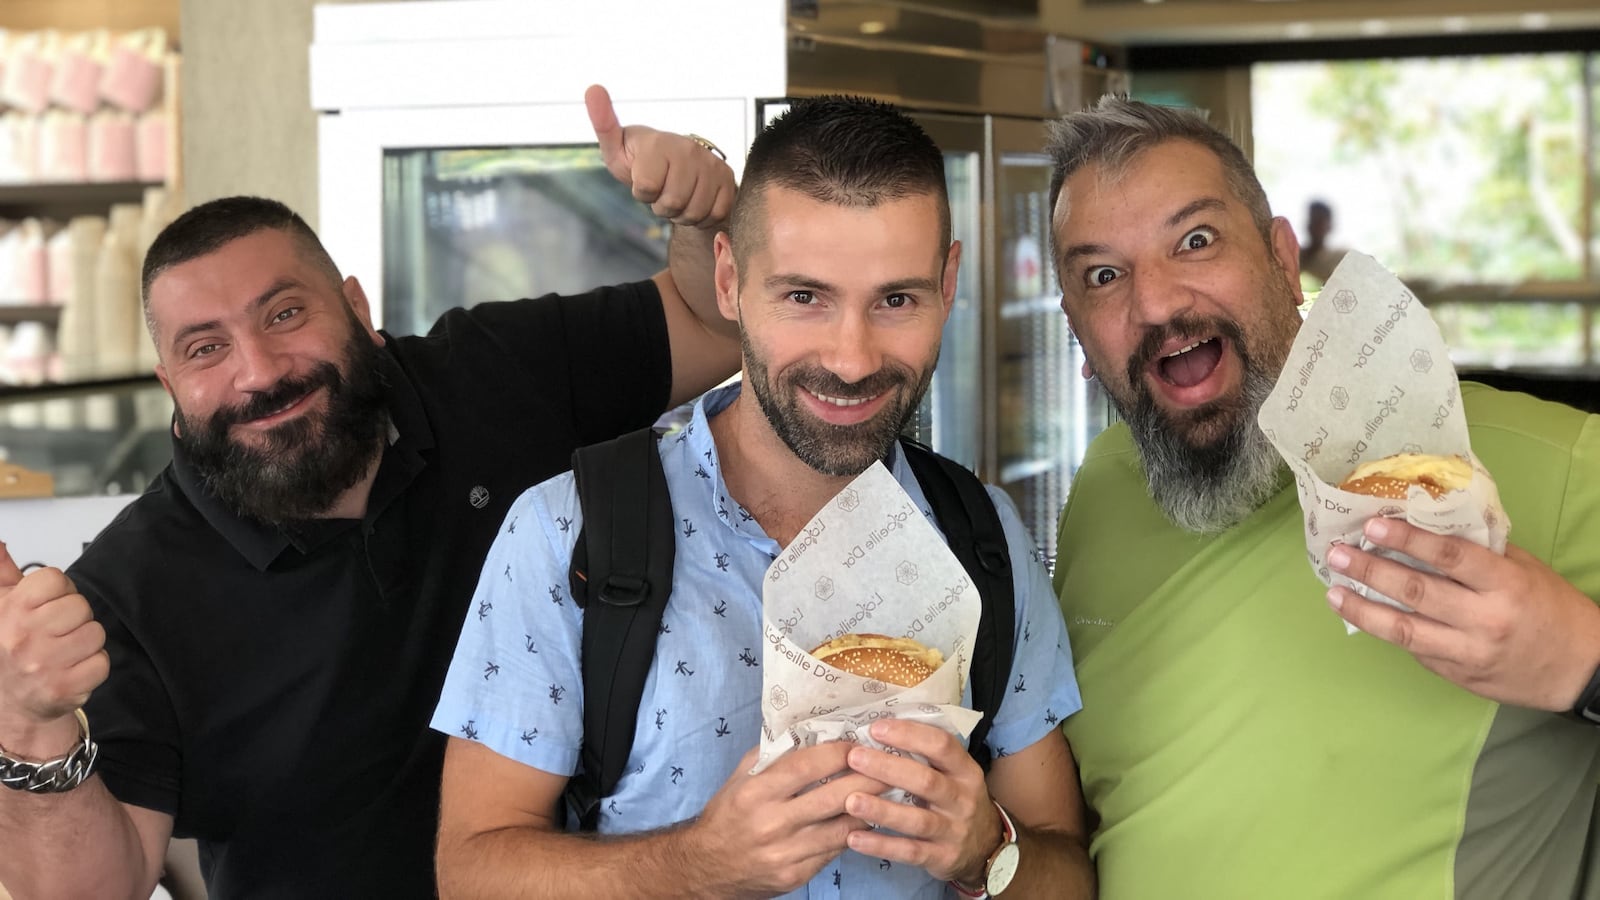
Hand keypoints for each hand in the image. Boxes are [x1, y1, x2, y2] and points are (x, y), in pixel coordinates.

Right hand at [0, 542, 108, 739]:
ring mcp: (44, 665)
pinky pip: (102, 662)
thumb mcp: (0, 605)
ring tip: (63, 652)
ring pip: (95, 633)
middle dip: (74, 618)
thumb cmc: (11, 647)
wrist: (11, 702)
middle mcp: (23, 637)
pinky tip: (71, 670)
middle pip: (80, 606)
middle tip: (56, 633)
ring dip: (85, 642)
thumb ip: (1, 571)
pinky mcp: (65, 688)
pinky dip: (93, 666)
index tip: (47, 607)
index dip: (59, 591)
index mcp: (10, 611)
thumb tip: (0, 543)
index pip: (56, 579)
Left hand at [585, 84, 734, 227]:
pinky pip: (715, 213)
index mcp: (659, 142)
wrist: (673, 167)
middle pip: (672, 203)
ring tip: (678, 196)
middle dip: (663, 206)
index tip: (644, 180)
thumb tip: (592, 88)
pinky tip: (695, 200)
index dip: (642, 193)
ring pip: (694, 211)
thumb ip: (603, 123)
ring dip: (682, 213)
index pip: (646, 188)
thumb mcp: (615, 148)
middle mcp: (688, 149)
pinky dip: (702, 216)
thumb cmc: (639, 161)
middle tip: (662, 191)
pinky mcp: (728, 178)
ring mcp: (711, 163)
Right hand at [690, 742, 887, 895]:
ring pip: (841, 828)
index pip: (808, 766)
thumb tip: (814, 731)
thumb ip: (774, 754)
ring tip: (890, 791)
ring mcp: (785, 853)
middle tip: (892, 764)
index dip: (839, 752)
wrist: (706, 867)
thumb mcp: (741, 776)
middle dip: (868, 778)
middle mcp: (771, 823)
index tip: (860, 742)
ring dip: (870, 808)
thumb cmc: (727, 814)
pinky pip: (834, 851)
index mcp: (756, 792)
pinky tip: (868, 819)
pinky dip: (853, 833)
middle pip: (833, 797)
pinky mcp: (795, 876)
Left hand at [842, 719, 999, 885]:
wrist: (986, 846)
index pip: (942, 745)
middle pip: (926, 781)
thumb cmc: (956, 798)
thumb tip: (878, 729)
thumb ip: (925, 755)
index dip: (909, 735)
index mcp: (965, 770)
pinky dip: (881, 846)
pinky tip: (854, 838)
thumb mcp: (954, 773)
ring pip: (917, 820)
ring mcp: (953, 831)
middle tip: (854, 757)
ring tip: (850, 800)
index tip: (876, 728)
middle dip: (888, 768)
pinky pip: (910, 852)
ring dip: (882, 810)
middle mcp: (963, 799)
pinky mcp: (942, 858)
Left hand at [1326, 517, 1599, 711]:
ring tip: (1334, 592)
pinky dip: (1386, 631)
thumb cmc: (1550, 608)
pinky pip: (1415, 650)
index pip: (1449, 556)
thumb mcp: (1523, 570)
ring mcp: (1469, 651)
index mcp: (1505, 584)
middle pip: (1416, 591)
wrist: (1580, 669)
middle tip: (1337, 554)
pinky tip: (1361, 615)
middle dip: (1369, 571)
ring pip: (1403, 630)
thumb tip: (1425, 525)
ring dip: (1362, 609)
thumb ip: (1479, 552)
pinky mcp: (1458, 675)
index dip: (1407, 539)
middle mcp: (1484, 618)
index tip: (1372, 526)